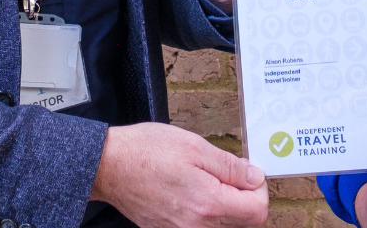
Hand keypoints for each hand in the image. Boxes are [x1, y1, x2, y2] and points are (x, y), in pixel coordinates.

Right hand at [90, 122, 267, 227]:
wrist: (108, 167)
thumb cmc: (146, 152)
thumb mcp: (195, 146)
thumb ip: (230, 166)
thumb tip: (255, 177)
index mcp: (208, 204)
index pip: (257, 211)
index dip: (258, 188)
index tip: (247, 172)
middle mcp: (197, 227)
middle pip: (244, 222)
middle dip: (243, 197)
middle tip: (226, 173)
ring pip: (224, 226)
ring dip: (225, 205)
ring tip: (206, 180)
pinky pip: (202, 227)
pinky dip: (205, 212)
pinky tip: (191, 191)